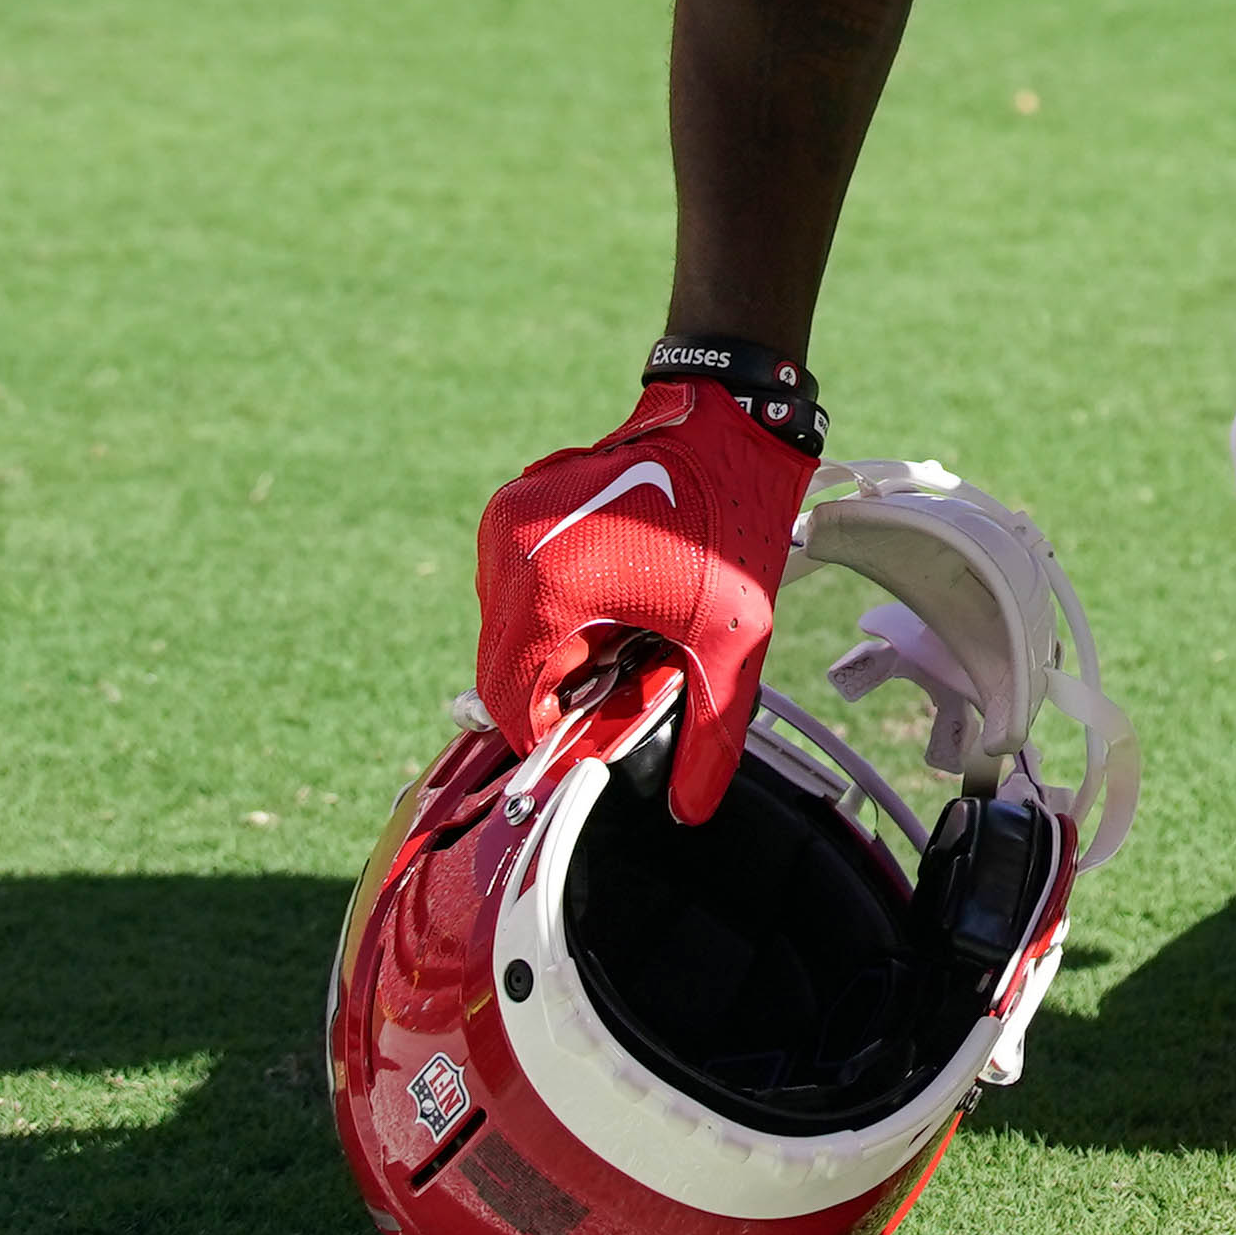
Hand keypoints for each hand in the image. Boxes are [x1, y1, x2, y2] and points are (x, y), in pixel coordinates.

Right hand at [471, 380, 818, 820]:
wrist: (728, 423)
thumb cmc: (732, 524)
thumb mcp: (730, 642)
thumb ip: (710, 738)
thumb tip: (688, 811)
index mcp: (548, 588)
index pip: (514, 699)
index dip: (554, 737)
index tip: (602, 742)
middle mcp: (507, 551)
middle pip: (509, 667)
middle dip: (565, 694)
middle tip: (634, 687)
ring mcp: (504, 522)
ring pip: (511, 630)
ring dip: (562, 654)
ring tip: (635, 639)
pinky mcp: (512, 507)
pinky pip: (517, 590)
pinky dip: (558, 614)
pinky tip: (618, 604)